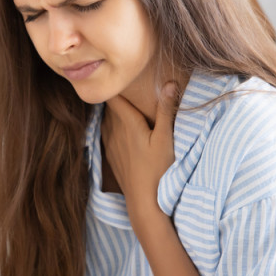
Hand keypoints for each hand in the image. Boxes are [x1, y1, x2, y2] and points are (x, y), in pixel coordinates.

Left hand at [100, 82, 177, 211]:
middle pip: (111, 106)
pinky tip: (123, 129)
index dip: (116, 84)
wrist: (144, 202)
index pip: (114, 96)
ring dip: (116, 112)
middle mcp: (113, 131)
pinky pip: (107, 133)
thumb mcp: (166, 138)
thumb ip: (166, 110)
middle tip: (128, 85)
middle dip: (118, 96)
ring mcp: (109, 144)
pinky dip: (113, 127)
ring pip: (107, 120)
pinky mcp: (110, 156)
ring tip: (128, 105)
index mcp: (127, 123)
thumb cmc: (158, 170)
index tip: (120, 73)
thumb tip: (168, 83)